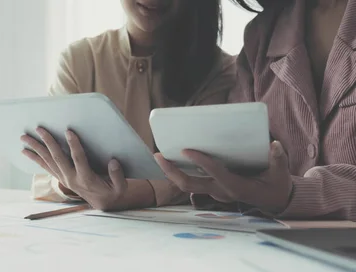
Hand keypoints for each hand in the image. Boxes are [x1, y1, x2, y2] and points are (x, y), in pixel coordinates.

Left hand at [21, 127, 127, 210]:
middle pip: (57, 158)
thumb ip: (118, 176)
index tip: (69, 131)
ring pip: (47, 162)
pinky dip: (35, 158)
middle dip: (48, 142)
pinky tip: (26, 151)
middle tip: (39, 128)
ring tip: (24, 138)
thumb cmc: (113, 192)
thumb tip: (113, 162)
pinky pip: (46, 167)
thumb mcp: (121, 187)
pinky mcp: (61, 178)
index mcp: (86, 179)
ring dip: (35, 149)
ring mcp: (64, 179)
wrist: (103, 204)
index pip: (78, 159)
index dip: (74, 145)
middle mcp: (71, 179)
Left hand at [154, 141, 292, 213]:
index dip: (200, 161)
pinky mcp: (212, 189)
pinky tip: (171, 159)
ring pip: (187, 185)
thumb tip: (274, 145)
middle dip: (172, 171)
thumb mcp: (281, 174)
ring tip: (159, 156)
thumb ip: (278, 159)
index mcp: (236, 187)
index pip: (214, 173)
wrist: (274, 201)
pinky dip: (179, 172)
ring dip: (171, 172)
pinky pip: (192, 182)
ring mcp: (214, 192)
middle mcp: (221, 191)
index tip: (186, 150)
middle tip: (158, 155)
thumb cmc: (276, 185)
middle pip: (190, 184)